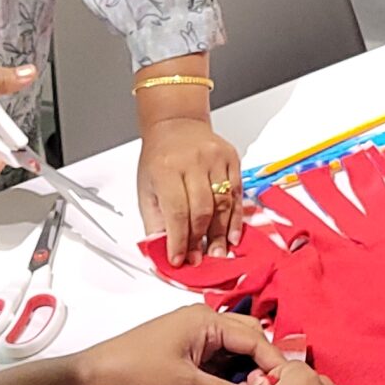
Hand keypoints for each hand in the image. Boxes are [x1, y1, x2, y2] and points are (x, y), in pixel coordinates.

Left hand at [73, 305, 286, 384]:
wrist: (93, 380)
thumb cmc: (135, 372)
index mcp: (206, 319)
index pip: (254, 337)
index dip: (273, 362)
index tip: (289, 384)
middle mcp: (203, 323)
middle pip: (247, 342)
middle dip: (262, 366)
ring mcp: (194, 339)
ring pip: (233, 354)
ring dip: (245, 373)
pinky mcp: (185, 355)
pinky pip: (217, 364)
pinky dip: (228, 378)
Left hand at [139, 118, 247, 265]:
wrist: (177, 125)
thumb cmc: (160, 157)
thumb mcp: (147, 188)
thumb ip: (155, 221)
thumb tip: (164, 250)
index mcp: (166, 168)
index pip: (176, 212)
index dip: (179, 240)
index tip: (179, 259)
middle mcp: (193, 161)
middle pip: (202, 209)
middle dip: (201, 239)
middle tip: (201, 259)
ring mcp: (215, 158)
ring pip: (223, 203)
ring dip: (221, 233)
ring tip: (218, 252)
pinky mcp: (232, 159)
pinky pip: (237, 194)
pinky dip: (236, 218)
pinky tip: (232, 234)